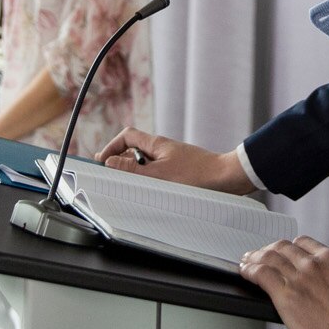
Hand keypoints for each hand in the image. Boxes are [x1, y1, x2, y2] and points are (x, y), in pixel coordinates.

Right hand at [97, 129, 250, 192]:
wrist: (226, 179)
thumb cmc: (196, 176)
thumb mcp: (158, 175)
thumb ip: (132, 169)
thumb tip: (109, 162)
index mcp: (156, 144)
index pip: (127, 137)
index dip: (112, 147)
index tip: (103, 162)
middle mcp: (163, 149)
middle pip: (135, 150)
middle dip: (121, 162)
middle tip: (112, 177)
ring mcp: (172, 159)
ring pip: (146, 163)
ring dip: (136, 173)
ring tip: (131, 186)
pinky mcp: (180, 170)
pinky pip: (158, 172)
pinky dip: (150, 180)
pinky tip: (151, 192)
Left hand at [239, 236, 328, 328]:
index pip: (304, 244)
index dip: (290, 248)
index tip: (284, 254)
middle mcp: (313, 264)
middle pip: (282, 248)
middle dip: (269, 251)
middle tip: (260, 256)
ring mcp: (298, 278)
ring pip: (268, 258)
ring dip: (254, 258)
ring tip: (246, 262)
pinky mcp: (285, 296)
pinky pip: (261, 274)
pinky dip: (249, 270)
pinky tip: (244, 272)